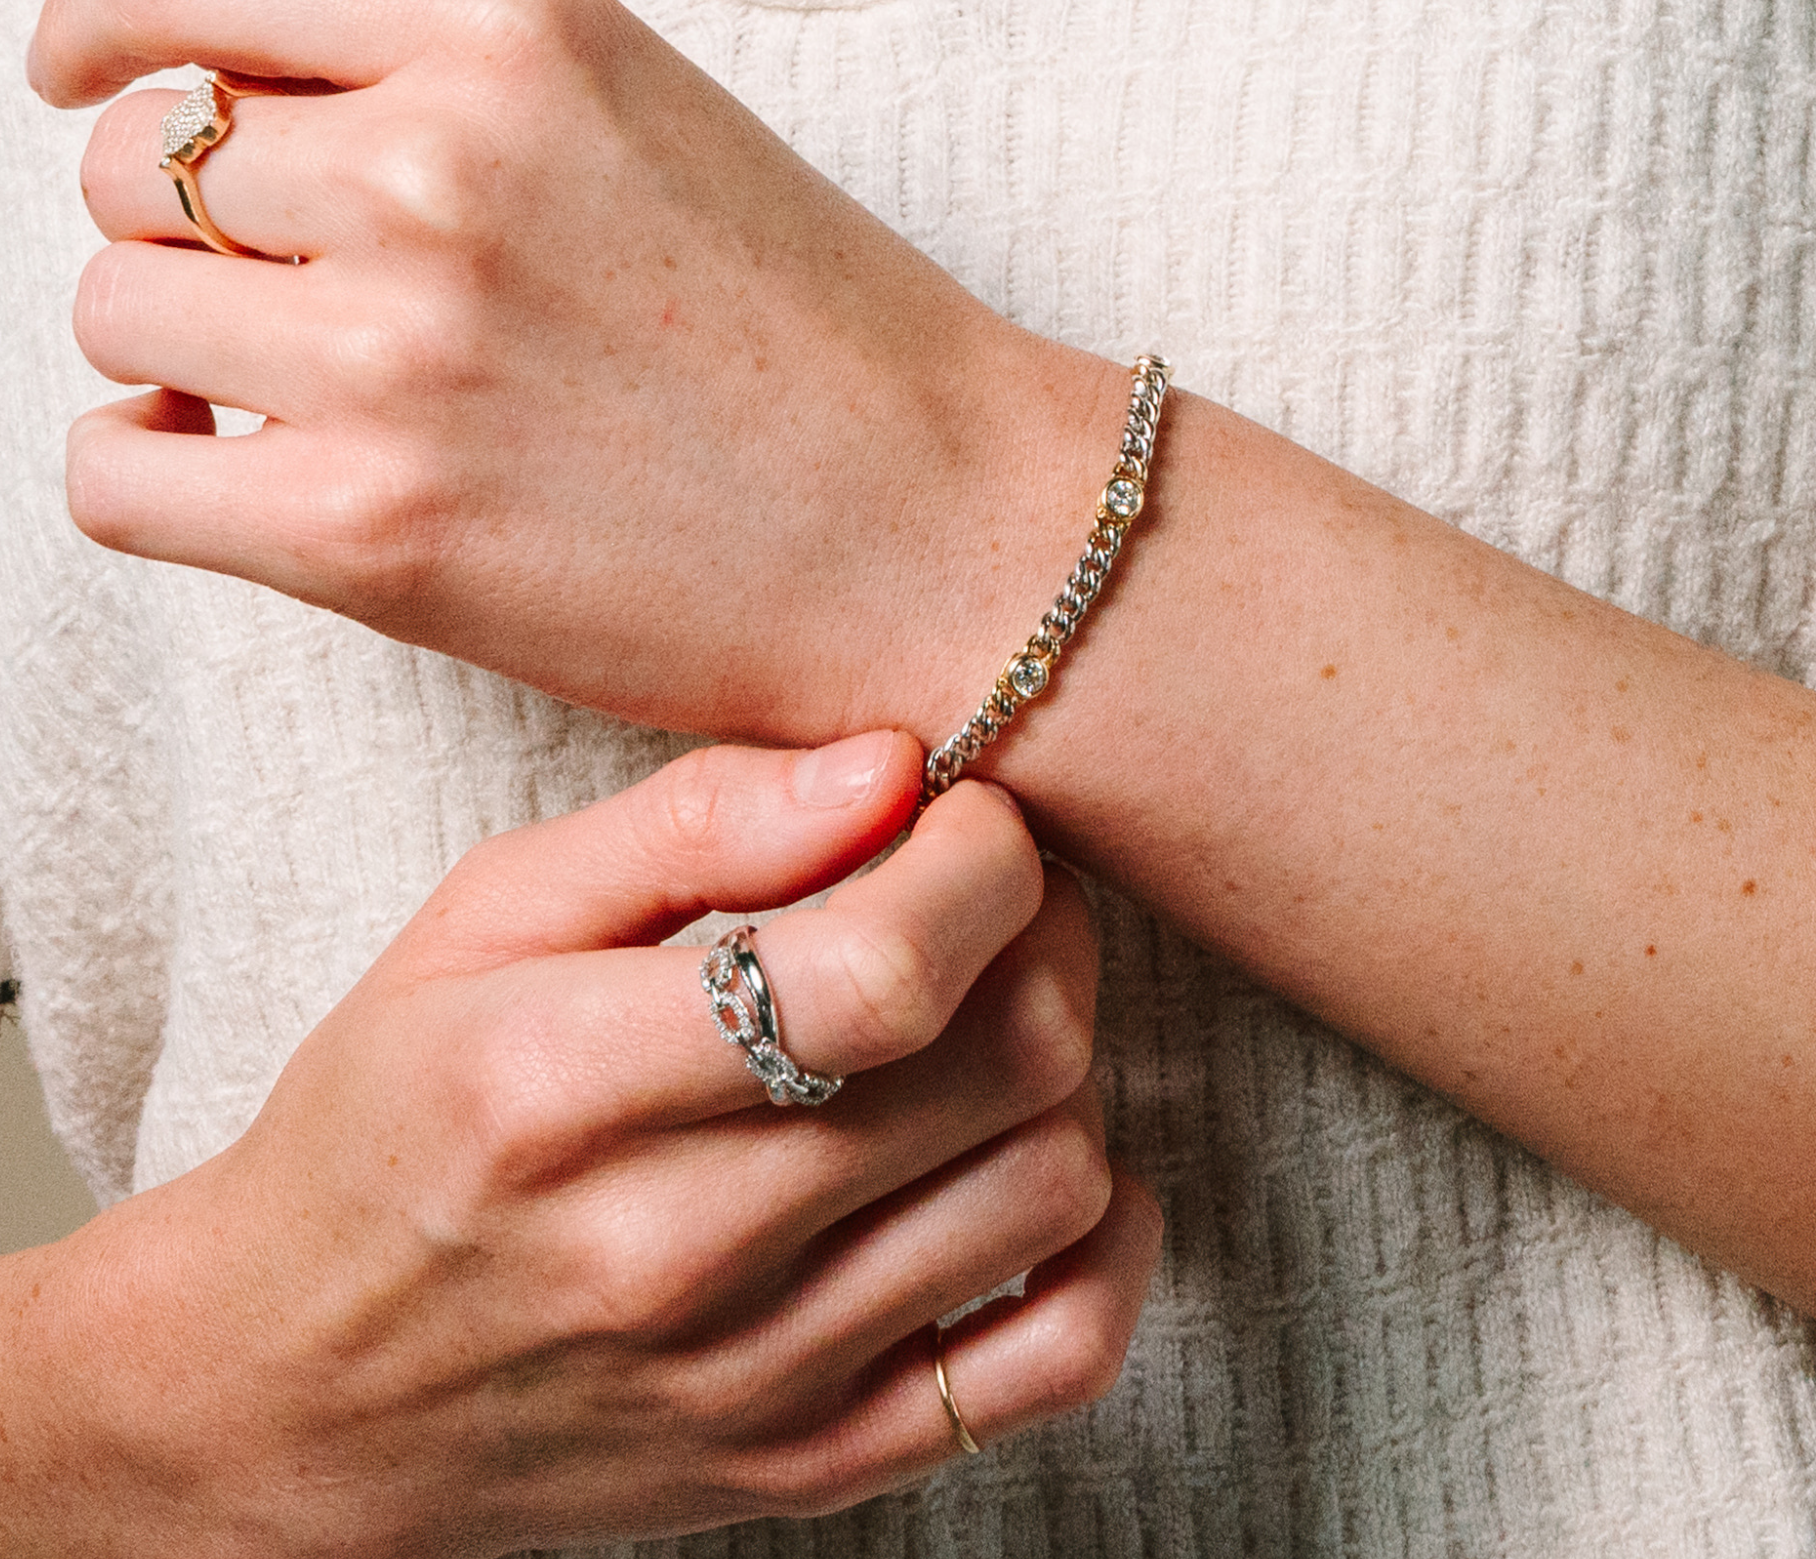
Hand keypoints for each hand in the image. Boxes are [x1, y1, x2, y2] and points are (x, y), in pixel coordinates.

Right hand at [0, 732, 1158, 1557]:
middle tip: (987, 894)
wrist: (291, 1385)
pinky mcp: (810, 1464)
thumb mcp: (487, 915)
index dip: (980, 860)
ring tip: (980, 1020)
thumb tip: (892, 768)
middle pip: (1006, 1061)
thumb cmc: (394, 1112)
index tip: (960, 819)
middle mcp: (671, 1251)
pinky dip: (1108, 1242)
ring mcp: (754, 1380)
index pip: (885, 969)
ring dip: (1065, 1065)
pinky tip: (1033, 1161)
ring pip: (1055, 1182)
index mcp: (566, 1081)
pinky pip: (1057, 1360)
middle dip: (1043, 932)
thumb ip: (694, 823)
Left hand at [30, 0, 1125, 740]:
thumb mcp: (649, 118)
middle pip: (135, 163)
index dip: (99, 30)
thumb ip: (437, 78)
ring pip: (113, 309)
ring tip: (313, 389)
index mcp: (515, 25)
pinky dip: (150, 464)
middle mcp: (436, 161)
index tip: (82, 72)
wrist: (950, 534)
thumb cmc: (825, 340)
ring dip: (185, 347)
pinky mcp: (370, 530)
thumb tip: (214, 125)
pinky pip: (117, 473)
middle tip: (302, 290)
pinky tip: (235, 465)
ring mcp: (395, 349)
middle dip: (191, 226)